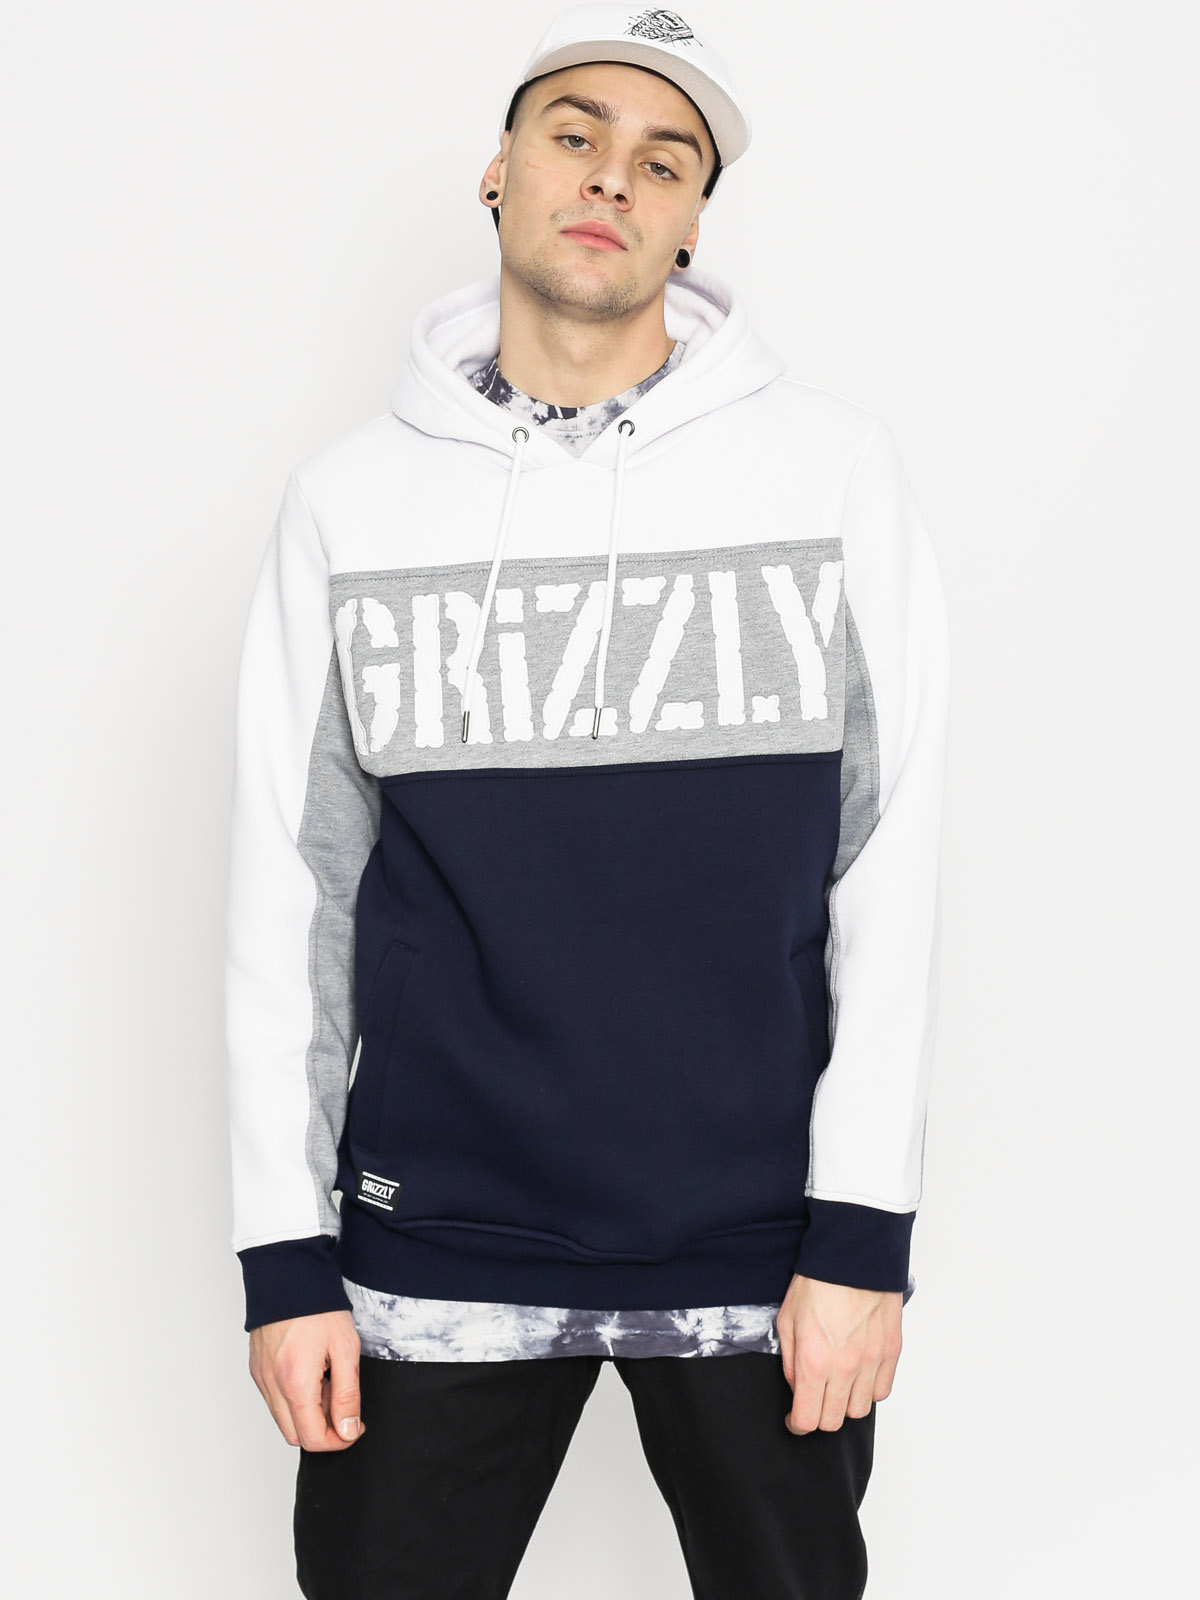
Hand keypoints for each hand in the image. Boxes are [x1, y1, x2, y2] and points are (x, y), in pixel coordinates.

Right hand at [248, 1309, 365, 1450]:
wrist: (289, 1273)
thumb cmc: (319, 1307)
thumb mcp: (346, 1349)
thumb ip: (347, 1395)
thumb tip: (348, 1431)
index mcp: (295, 1383)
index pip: (313, 1439)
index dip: (338, 1441)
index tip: (355, 1425)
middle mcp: (272, 1385)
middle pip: (295, 1436)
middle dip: (323, 1429)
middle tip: (342, 1400)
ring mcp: (261, 1377)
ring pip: (283, 1419)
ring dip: (308, 1413)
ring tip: (327, 1379)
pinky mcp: (257, 1368)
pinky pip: (274, 1399)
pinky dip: (294, 1398)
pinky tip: (311, 1372)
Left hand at [775, 1274, 902, 1432]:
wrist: (853, 1255)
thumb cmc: (817, 1282)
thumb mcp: (787, 1320)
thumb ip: (790, 1361)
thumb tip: (798, 1387)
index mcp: (814, 1362)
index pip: (808, 1419)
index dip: (796, 1425)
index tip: (793, 1420)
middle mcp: (845, 1368)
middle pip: (833, 1421)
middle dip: (819, 1416)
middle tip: (813, 1400)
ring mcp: (872, 1362)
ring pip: (860, 1410)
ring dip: (845, 1404)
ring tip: (837, 1385)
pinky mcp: (891, 1352)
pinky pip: (882, 1391)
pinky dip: (870, 1390)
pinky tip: (859, 1375)